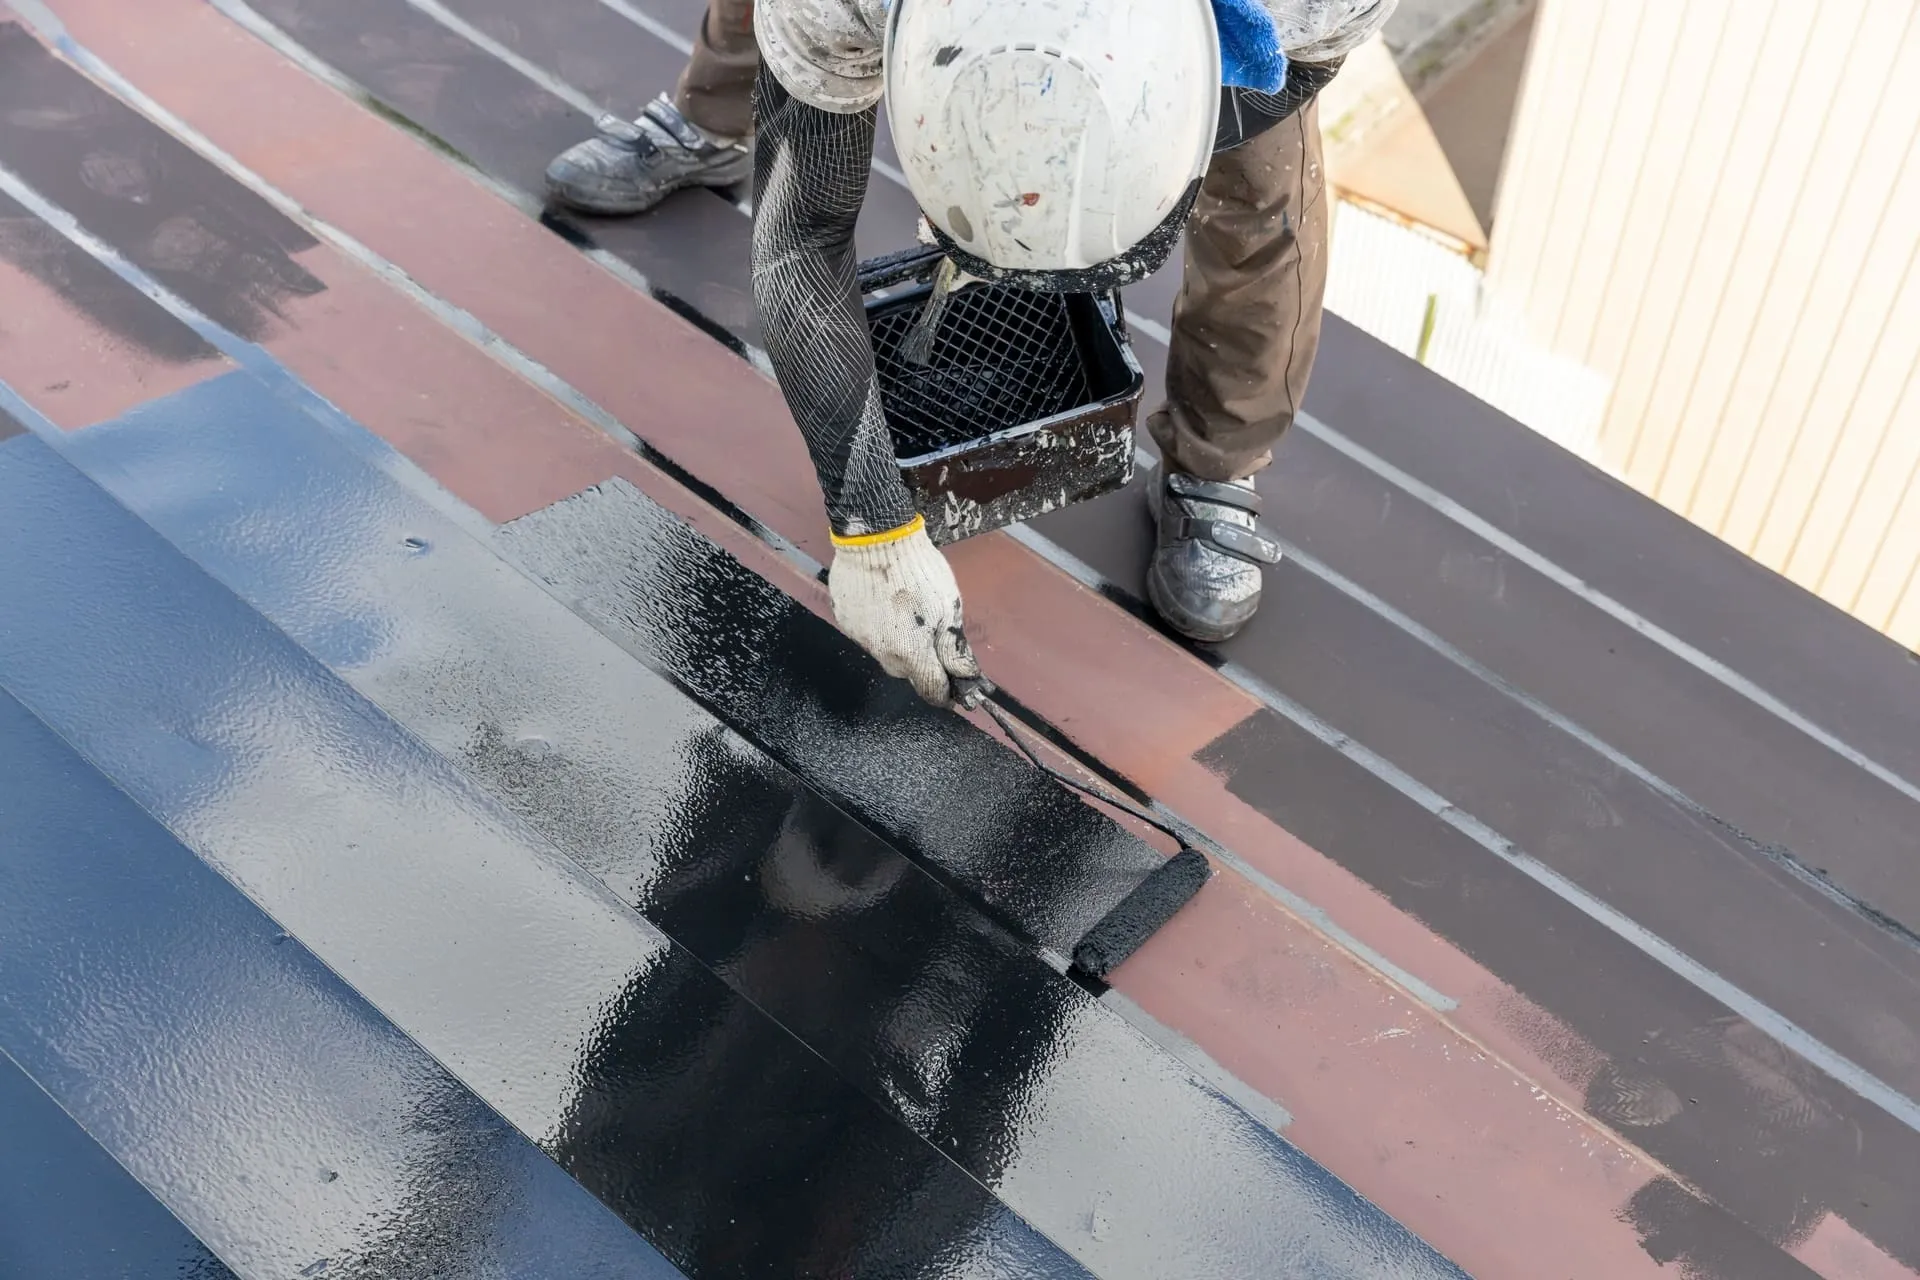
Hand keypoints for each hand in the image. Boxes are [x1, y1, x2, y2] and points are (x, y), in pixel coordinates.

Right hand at [828, 518, 981, 706]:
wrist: (876, 539)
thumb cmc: (920, 572)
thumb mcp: (950, 608)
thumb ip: (954, 648)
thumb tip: (965, 677)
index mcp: (912, 653)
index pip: (931, 691)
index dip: (946, 693)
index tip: (954, 686)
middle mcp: (883, 653)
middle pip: (907, 672)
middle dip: (922, 662)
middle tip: (931, 634)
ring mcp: (860, 638)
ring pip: (886, 653)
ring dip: (899, 643)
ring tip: (906, 613)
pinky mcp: (845, 621)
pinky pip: (867, 635)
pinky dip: (878, 627)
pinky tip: (884, 603)